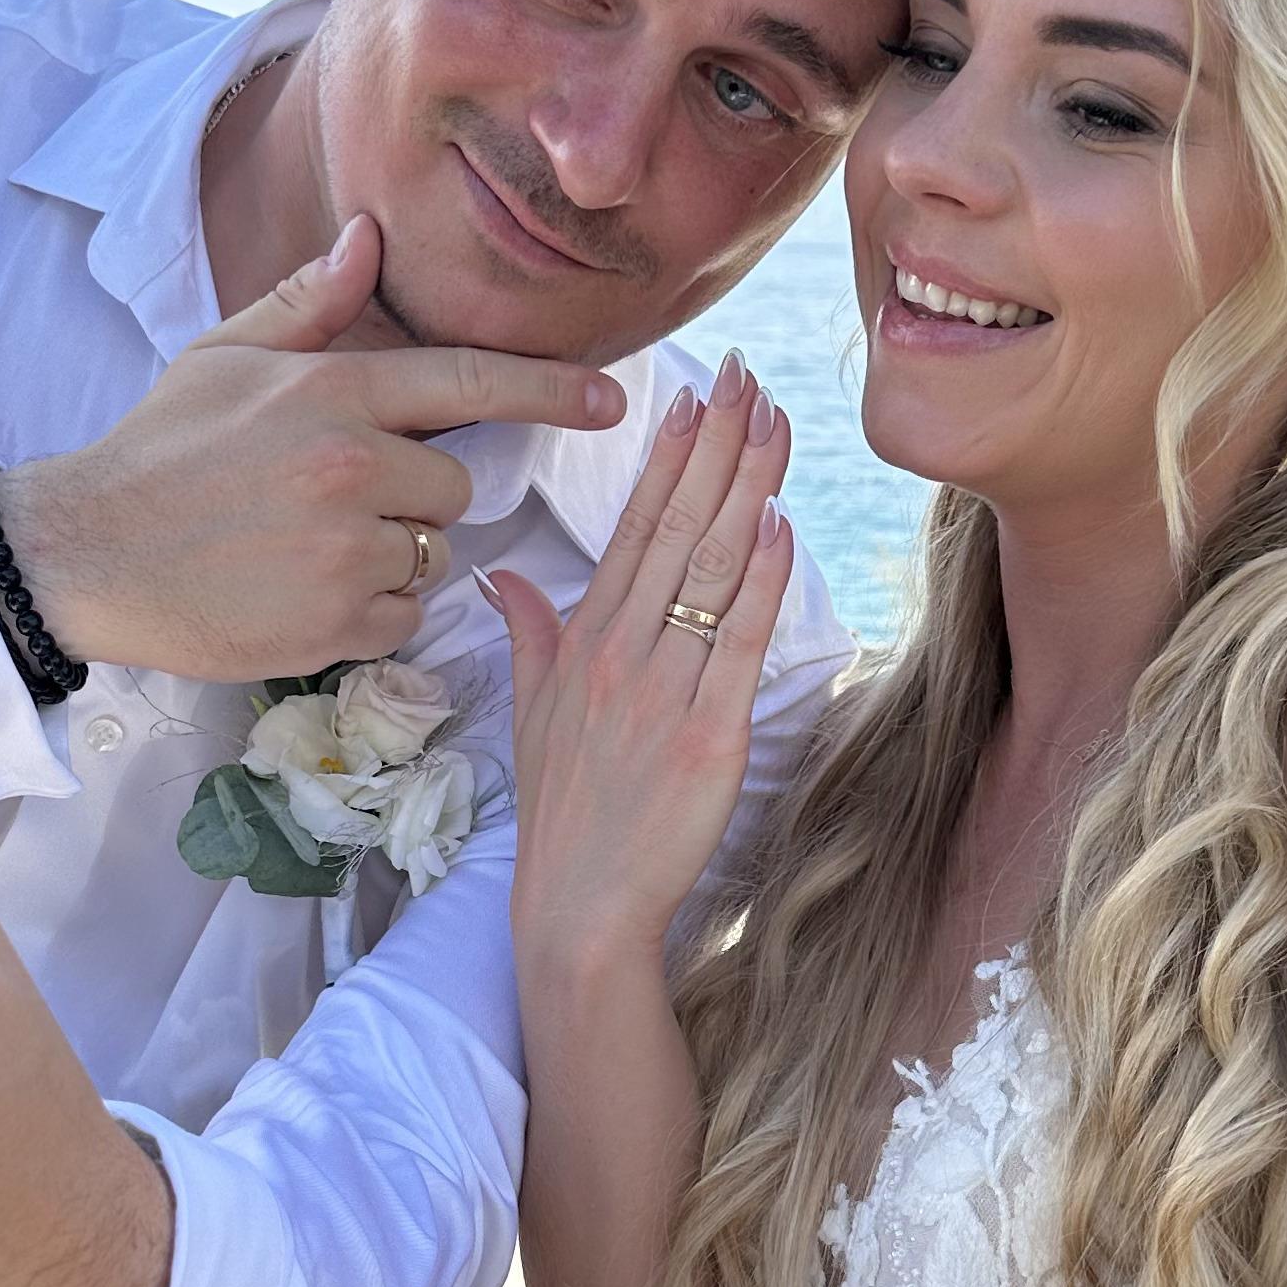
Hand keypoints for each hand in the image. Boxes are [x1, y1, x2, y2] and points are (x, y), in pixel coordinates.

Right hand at [0, 214, 627, 682]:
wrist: (89, 553)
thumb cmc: (159, 452)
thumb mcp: (224, 358)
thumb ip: (307, 305)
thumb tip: (367, 237)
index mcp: (334, 393)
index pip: (470, 382)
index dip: (549, 390)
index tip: (612, 399)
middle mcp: (353, 467)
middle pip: (453, 488)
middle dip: (410, 498)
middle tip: (326, 501)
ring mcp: (349, 550)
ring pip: (429, 556)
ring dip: (388, 558)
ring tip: (302, 548)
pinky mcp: (339, 622)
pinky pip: (403, 617)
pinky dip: (365, 612)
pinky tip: (299, 592)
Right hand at [485, 353, 794, 967]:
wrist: (577, 910)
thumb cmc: (563, 818)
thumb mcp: (532, 717)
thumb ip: (527, 638)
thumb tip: (507, 580)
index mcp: (582, 641)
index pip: (631, 527)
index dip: (667, 457)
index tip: (695, 394)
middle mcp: (619, 653)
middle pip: (676, 528)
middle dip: (716, 445)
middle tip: (748, 376)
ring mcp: (662, 690)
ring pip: (711, 568)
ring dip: (748, 488)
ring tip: (776, 421)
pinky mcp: (706, 734)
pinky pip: (738, 641)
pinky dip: (761, 579)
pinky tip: (779, 523)